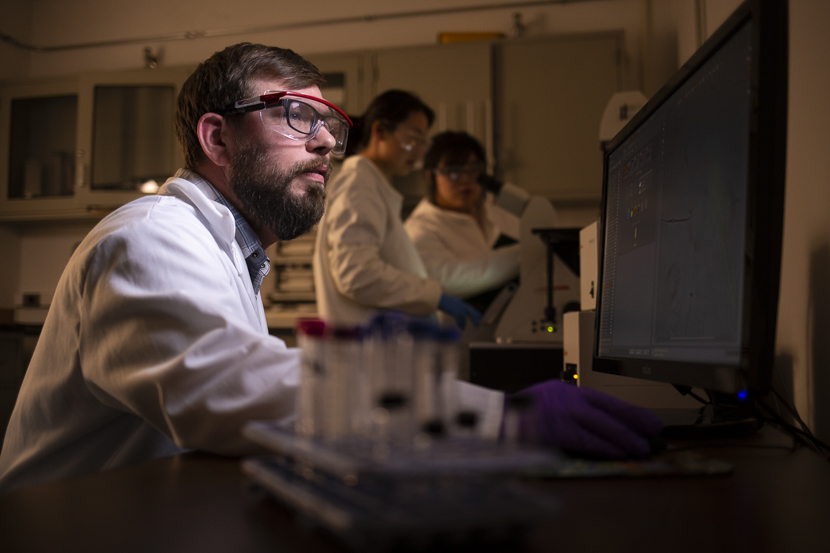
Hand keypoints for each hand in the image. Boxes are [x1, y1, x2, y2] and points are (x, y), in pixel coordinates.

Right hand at [438, 294, 481, 328]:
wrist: (436, 299)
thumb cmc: (439, 300)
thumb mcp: (448, 302)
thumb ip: (453, 306)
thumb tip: (453, 310)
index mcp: (459, 302)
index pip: (469, 307)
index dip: (474, 312)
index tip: (480, 316)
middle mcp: (460, 304)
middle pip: (470, 311)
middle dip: (474, 318)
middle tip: (478, 325)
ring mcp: (458, 307)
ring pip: (465, 316)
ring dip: (465, 323)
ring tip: (464, 329)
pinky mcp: (455, 311)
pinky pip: (460, 319)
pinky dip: (460, 324)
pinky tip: (461, 328)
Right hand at [503, 380, 662, 458]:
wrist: (496, 418)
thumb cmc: (520, 414)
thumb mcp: (548, 400)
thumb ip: (570, 409)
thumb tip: (598, 425)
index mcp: (568, 391)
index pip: (607, 400)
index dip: (631, 411)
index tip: (649, 419)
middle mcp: (570, 399)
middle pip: (610, 411)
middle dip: (635, 423)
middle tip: (654, 432)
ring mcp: (564, 414)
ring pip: (603, 426)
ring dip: (625, 438)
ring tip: (641, 447)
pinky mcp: (558, 431)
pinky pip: (588, 441)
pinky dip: (605, 447)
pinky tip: (619, 452)